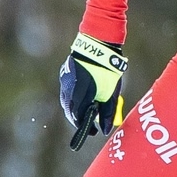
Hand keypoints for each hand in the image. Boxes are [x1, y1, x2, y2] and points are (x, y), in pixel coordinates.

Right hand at [57, 32, 128, 150]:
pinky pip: (67, 90)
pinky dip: (74, 97)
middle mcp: (68, 88)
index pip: (77, 117)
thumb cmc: (107, 69)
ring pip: (67, 100)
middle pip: (70, 110)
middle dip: (78, 119)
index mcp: (79, 94)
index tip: (91, 132)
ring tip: (87, 111)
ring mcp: (65, 80)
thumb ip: (107, 112)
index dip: (83, 127)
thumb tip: (104, 129)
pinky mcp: (66, 73)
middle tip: (89, 123)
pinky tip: (83, 97)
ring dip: (76, 108)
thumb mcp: (110, 92)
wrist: (99, 44)